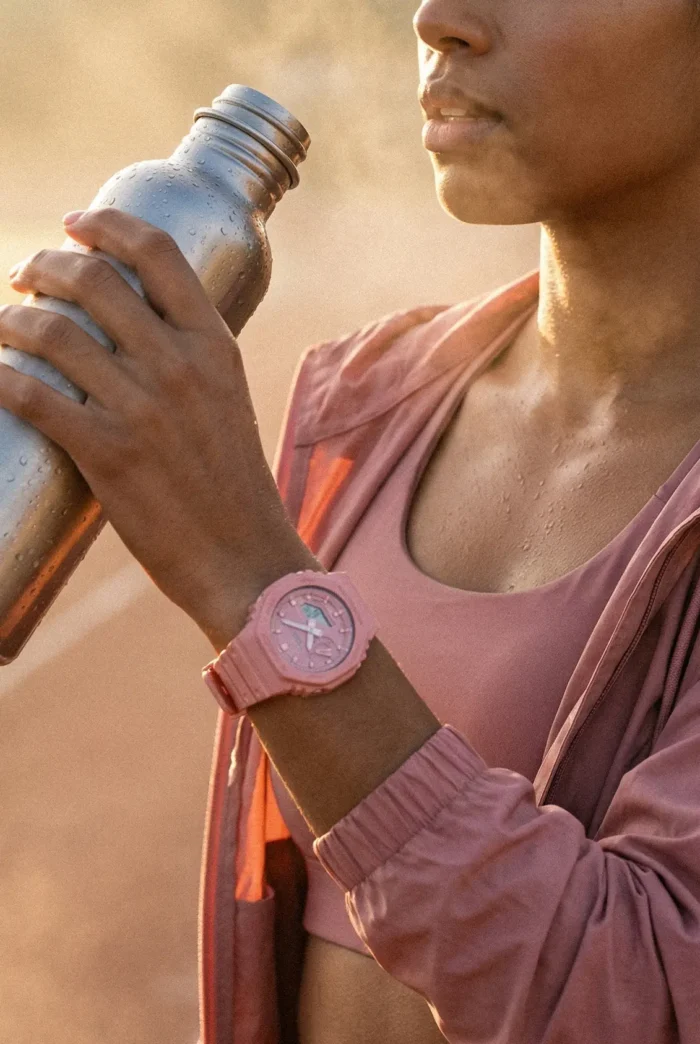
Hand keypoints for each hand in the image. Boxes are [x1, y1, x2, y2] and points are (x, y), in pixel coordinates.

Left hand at [0, 208, 315, 644]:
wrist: (244, 559)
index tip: (74, 224)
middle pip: (93, 279)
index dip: (107, 224)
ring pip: (51, 331)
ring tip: (2, 326)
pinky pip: (31, 394)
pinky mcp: (106, 453)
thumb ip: (187, 362)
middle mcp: (178, 364)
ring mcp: (141, 407)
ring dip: (11, 319)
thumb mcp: (226, 403)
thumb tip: (132, 334)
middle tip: (24, 277)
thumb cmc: (232, 486)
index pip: (157, 252)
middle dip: (44, 265)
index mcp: (214, 345)